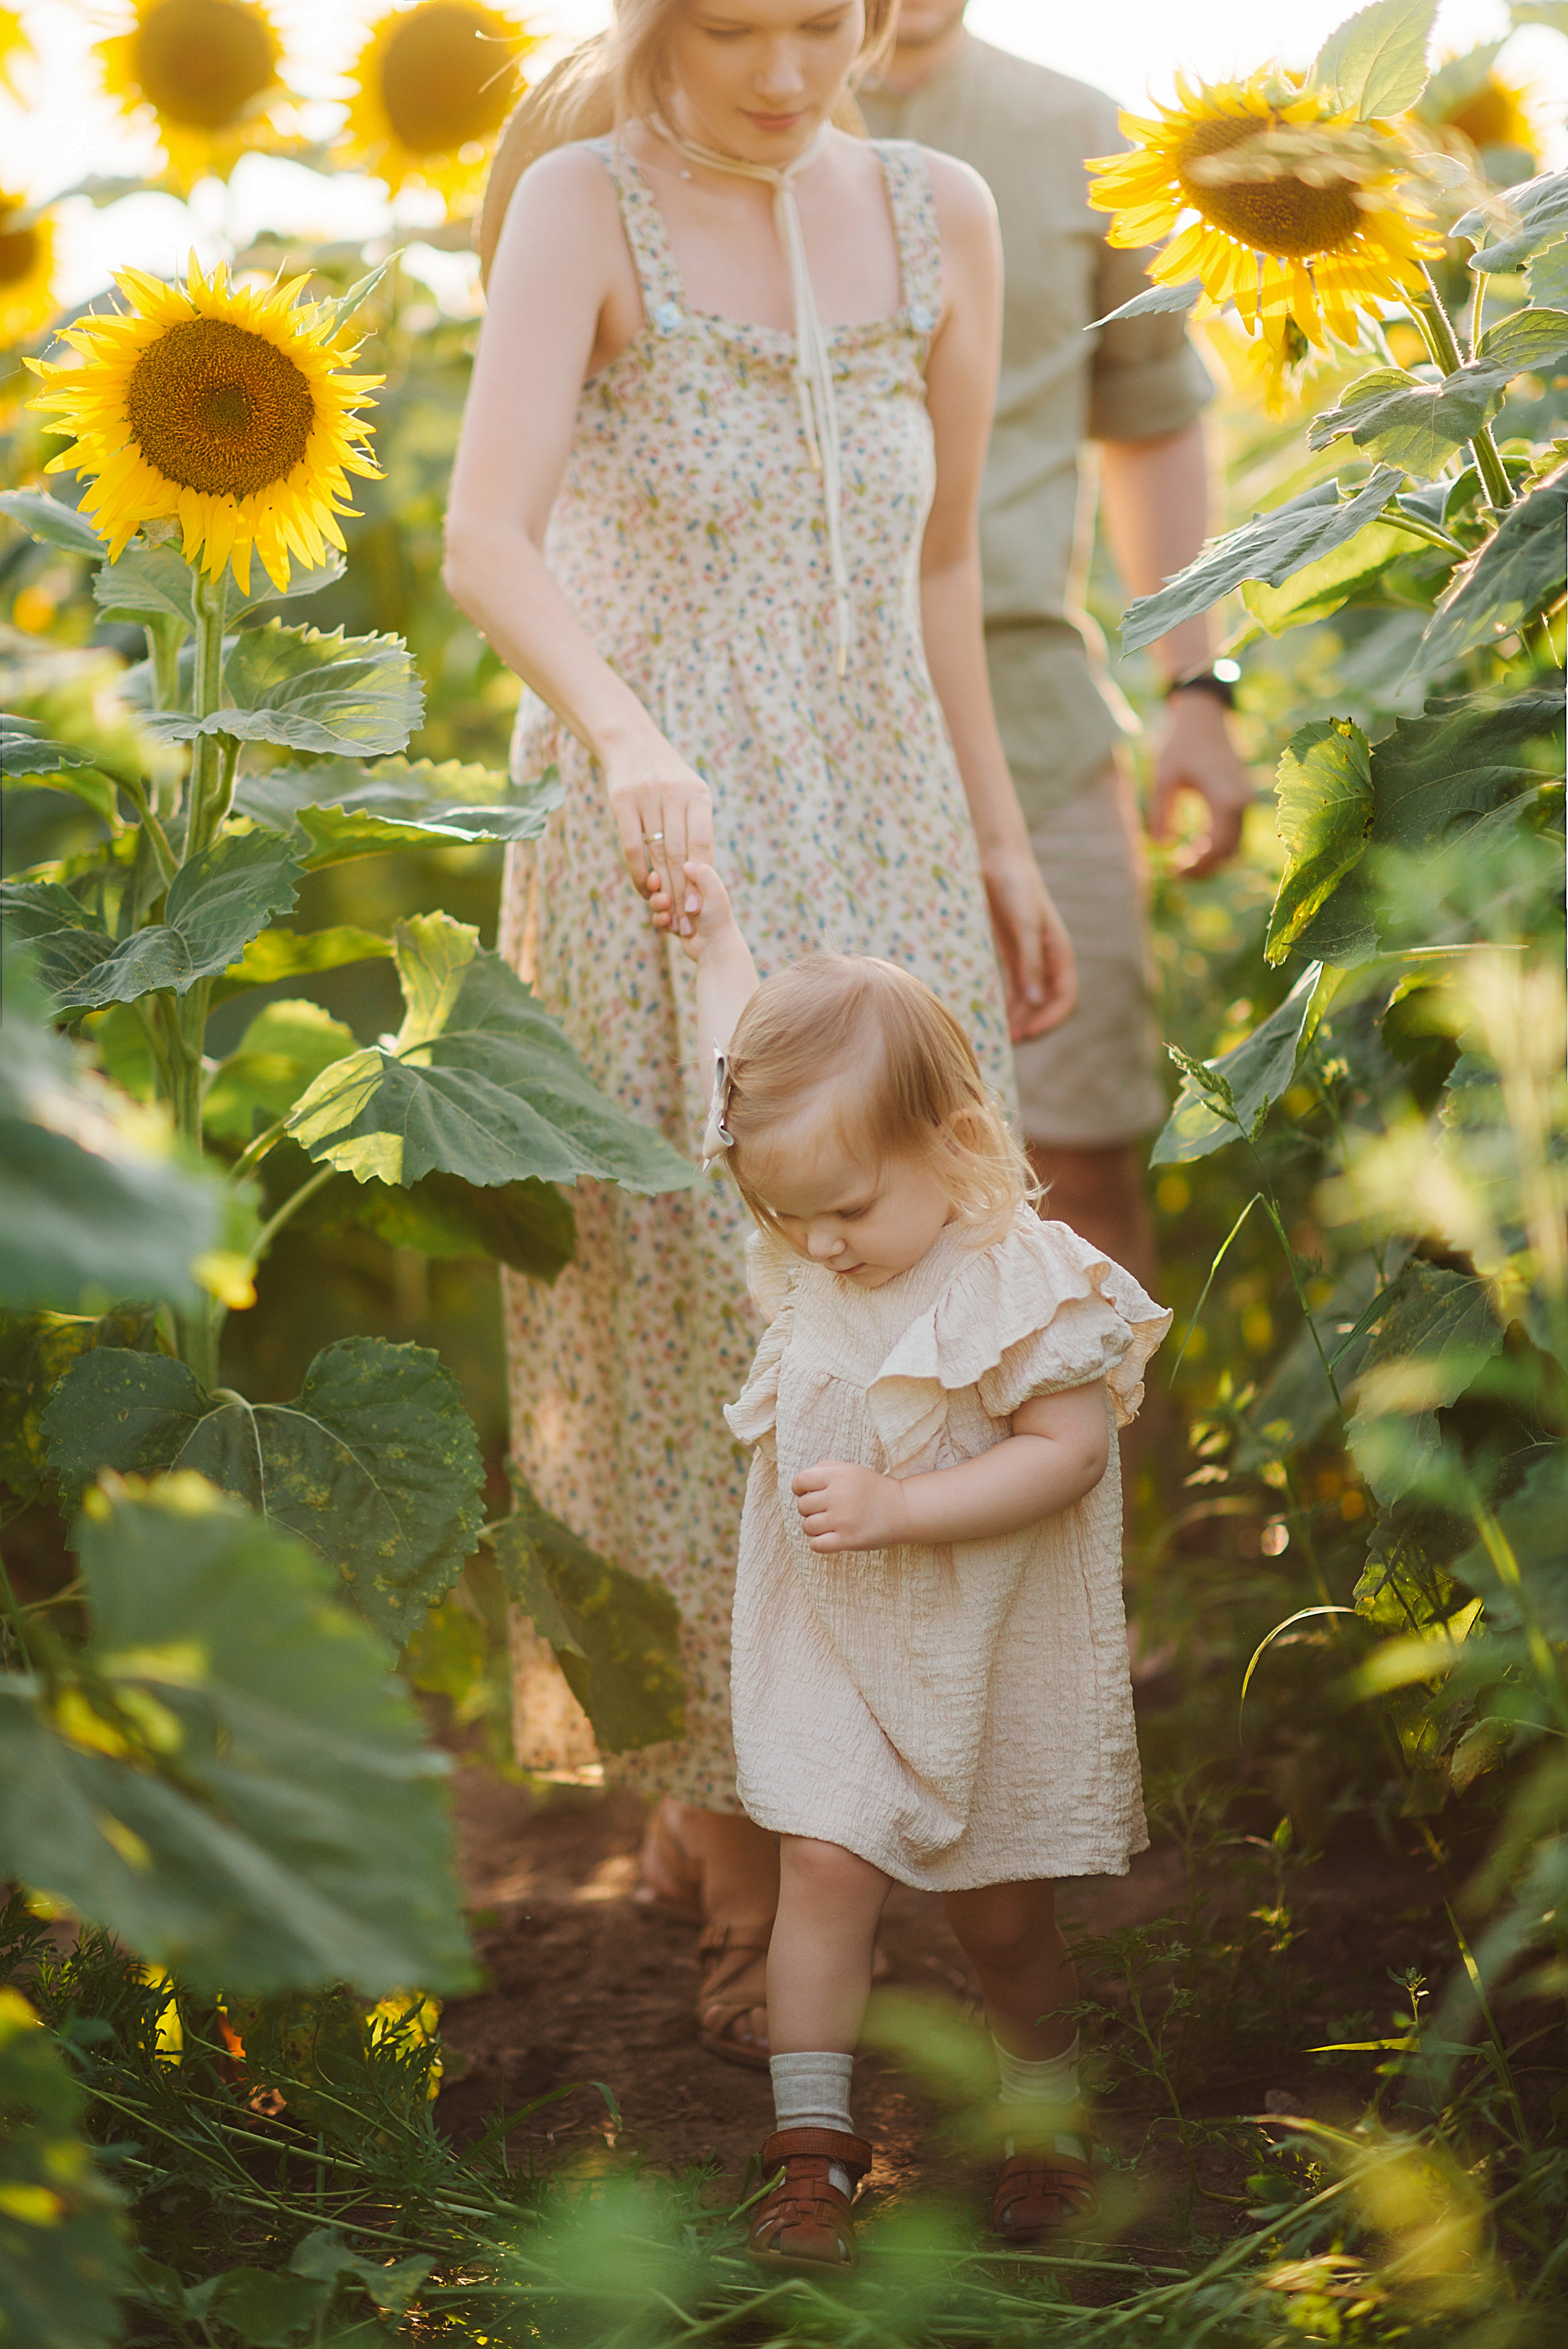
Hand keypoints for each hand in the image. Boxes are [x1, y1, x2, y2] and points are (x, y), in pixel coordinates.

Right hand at [604, 739, 714, 918]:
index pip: (702, 845)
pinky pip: (631, 847)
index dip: (700, 880)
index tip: (699, 909)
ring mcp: (647, 796)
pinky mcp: (622, 801)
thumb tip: (704, 875)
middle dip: (682, 892)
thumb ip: (697, 829)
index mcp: (698, 795)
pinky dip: (638, 873)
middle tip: (683, 922)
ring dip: (661, 889)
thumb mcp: (690, 794)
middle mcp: (675, 794)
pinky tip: (645, 889)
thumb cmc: (666, 778)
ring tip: (666, 913)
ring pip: (656, 853)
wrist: (630, 743)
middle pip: (679, 854)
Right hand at [649, 859, 741, 959]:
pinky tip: (667, 923)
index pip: (675, 865)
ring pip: (657, 898)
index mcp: (699, 880)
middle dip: (658, 888)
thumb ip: (704, 875)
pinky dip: (659, 919)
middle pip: (662, 880)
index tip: (657, 877)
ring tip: (665, 910)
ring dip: (657, 903)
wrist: (714, 948)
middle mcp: (688, 891)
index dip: (664, 870)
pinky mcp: (673, 922)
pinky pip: (658, 916)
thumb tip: (686, 864)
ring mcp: (679, 906)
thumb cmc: (718, 920)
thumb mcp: (715, 893)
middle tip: (663, 898)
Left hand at [791, 1459, 909, 1553]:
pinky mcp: (848, 1540)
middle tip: (826, 1510)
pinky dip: (819, 1543)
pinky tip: (830, 1538)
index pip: (800, 1481)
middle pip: (802, 1506)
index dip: (800, 1489)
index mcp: (838, 1476)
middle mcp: (838, 1495)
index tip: (809, 1494)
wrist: (903, 1509)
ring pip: (807, 1526)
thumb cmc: (872, 1489)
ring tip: (829, 1525)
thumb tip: (800, 1483)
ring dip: (814, 1527)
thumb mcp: (851, 1469)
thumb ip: (825, 1468)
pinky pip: (816, 1545)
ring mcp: (843, 1519)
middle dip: (810, 1509)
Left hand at [980, 847, 1076, 1042]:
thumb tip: (1038, 1002)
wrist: (998, 861)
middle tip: (1006, 1042)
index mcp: (1060, 954)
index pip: (1065, 999)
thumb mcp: (1023, 926)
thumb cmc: (1015, 888)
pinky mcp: (1013, 955)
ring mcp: (1031, 959)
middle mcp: (1048, 961)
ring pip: (1030, 1000)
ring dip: (1018, 1018)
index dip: (1049, 1021)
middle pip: (1048, 1005)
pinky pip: (1015, 988)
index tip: (1026, 1036)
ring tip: (997, 1034)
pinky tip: (992, 1014)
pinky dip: (1007, 1004)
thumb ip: (1030, 963)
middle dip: (1031, 1025)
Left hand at [1146, 693, 1254, 877]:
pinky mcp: (1243, 800)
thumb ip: (1160, 813)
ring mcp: (1246, 800)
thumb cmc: (1181, 744)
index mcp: (1226, 798)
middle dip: (1205, 868)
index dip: (1198, 867)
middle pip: (1230, 852)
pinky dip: (1218, 846)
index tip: (1173, 871)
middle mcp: (1243, 802)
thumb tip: (1160, 846)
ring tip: (1182, 860)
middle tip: (1175, 871)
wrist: (1204, 717)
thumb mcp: (1163, 777)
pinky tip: (1194, 845)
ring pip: (1236, 846)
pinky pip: (1236, 833)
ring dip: (1212, 859)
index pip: (1219, 848)